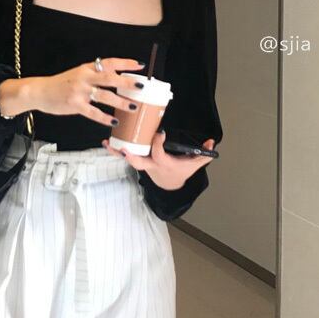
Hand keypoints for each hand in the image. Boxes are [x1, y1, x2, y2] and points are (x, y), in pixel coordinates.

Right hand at [30, 58, 144, 124]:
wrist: (40, 92)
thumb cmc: (61, 84)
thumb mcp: (78, 73)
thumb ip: (95, 74)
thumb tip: (116, 76)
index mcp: (86, 68)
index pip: (109, 62)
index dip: (125, 63)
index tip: (140, 65)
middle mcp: (84, 77)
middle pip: (109, 77)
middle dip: (126, 81)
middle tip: (141, 86)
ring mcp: (79, 91)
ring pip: (104, 96)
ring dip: (120, 102)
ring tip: (133, 107)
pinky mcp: (74, 105)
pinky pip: (93, 112)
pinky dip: (105, 117)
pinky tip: (114, 121)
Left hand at [101, 130, 216, 190]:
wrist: (170, 184)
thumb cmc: (181, 170)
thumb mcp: (194, 164)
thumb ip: (204, 154)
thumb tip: (211, 143)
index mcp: (164, 164)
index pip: (159, 155)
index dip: (158, 145)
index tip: (160, 133)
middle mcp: (151, 165)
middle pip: (138, 163)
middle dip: (131, 156)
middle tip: (124, 148)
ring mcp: (143, 164)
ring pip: (128, 159)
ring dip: (117, 152)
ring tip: (107, 143)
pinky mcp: (137, 161)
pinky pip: (125, 156)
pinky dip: (116, 150)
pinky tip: (108, 143)